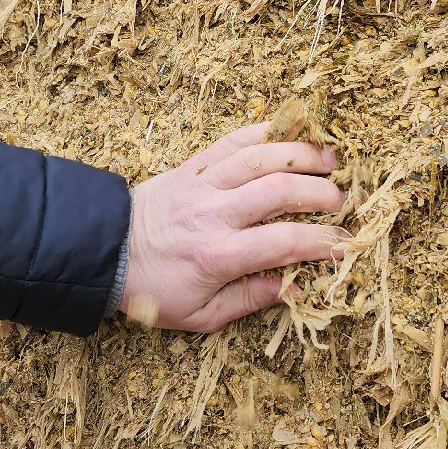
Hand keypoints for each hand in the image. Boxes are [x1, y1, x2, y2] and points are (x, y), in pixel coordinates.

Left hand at [120, 122, 347, 331]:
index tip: (345, 245)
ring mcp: (202, 184)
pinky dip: (263, 133)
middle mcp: (214, 214)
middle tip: (343, 202)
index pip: (284, 243)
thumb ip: (247, 301)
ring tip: (332, 160)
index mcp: (218, 256)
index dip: (322, 242)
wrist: (102, 253)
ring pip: (261, 158)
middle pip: (281, 191)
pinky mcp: (191, 165)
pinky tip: (289, 134)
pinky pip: (232, 142)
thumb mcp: (198, 315)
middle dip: (321, 194)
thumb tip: (292, 289)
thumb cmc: (152, 290)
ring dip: (302, 155)